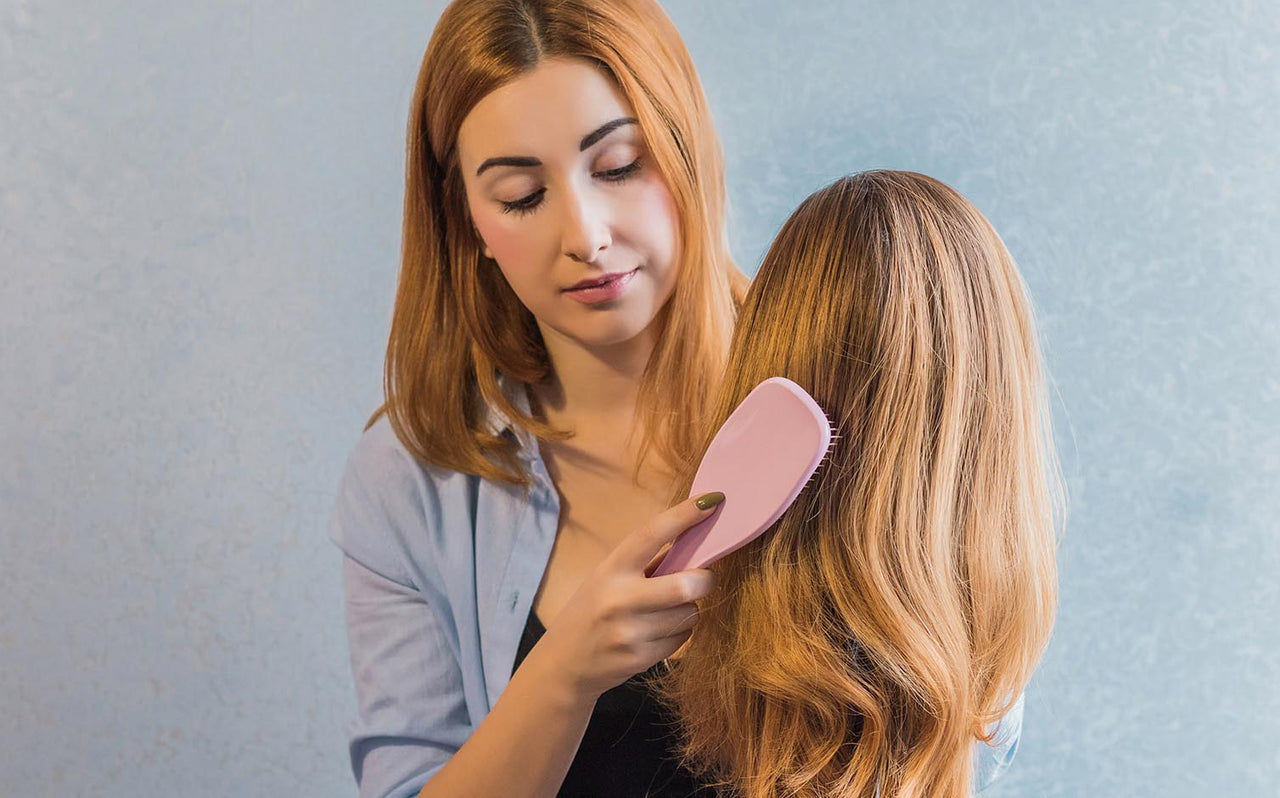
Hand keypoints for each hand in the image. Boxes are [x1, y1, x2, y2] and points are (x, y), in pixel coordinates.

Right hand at [535, 492, 723, 700]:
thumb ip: (645, 563)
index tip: (712, 500)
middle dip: (705, 580)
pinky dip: (679, 633)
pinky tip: (657, 633)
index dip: (684, 515)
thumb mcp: (606, 578)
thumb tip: (694, 540)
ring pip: (689, 614)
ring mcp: (630, 632)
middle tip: (703, 578)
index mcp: (611, 569)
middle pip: (685, 585)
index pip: (651, 534)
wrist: (563, 664)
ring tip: (667, 611)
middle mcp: (619, 599)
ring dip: (688, 609)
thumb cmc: (590, 611)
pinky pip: (682, 639)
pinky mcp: (639, 659)